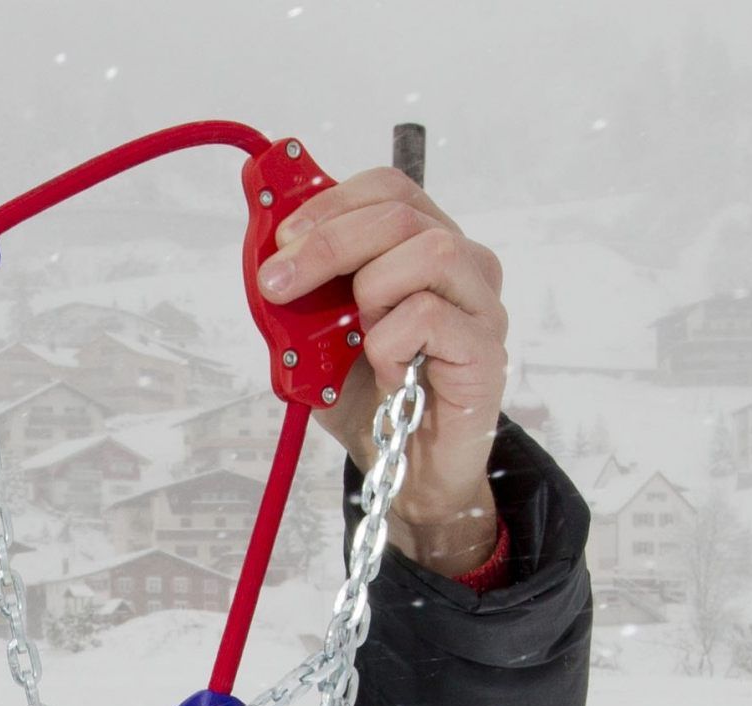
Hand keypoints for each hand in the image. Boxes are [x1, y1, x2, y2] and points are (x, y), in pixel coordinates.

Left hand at [256, 167, 508, 576]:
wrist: (399, 469)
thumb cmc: (365, 397)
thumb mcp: (313, 337)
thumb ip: (299, 293)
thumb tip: (264, 252)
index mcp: (422, 248)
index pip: (390, 189)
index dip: (331, 203)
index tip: (281, 240)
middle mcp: (462, 268)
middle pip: (402, 214)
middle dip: (327, 242)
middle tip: (277, 281)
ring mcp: (480, 307)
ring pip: (431, 252)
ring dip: (369, 290)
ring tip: (356, 336)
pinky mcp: (487, 352)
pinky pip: (433, 318)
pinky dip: (391, 342)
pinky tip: (387, 372)